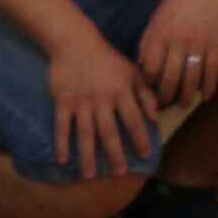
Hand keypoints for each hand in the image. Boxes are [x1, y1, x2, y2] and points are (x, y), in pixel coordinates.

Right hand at [46, 29, 162, 176]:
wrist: (75, 43)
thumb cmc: (108, 60)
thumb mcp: (133, 72)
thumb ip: (146, 95)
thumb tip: (156, 118)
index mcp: (121, 91)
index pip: (134, 119)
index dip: (141, 137)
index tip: (146, 155)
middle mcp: (102, 99)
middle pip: (109, 131)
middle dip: (115, 154)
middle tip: (119, 173)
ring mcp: (80, 101)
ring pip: (85, 133)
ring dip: (87, 155)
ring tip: (89, 175)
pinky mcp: (62, 101)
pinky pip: (62, 125)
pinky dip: (61, 143)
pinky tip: (62, 160)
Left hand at [135, 0, 217, 107]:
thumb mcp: (158, 16)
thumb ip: (148, 40)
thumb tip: (140, 65)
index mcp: (158, 35)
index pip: (148, 69)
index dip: (146, 86)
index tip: (145, 95)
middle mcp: (176, 42)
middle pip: (168, 79)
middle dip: (165, 97)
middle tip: (164, 107)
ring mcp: (198, 43)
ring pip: (190, 78)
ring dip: (186, 96)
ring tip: (183, 105)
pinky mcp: (216, 42)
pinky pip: (212, 70)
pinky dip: (209, 85)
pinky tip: (206, 96)